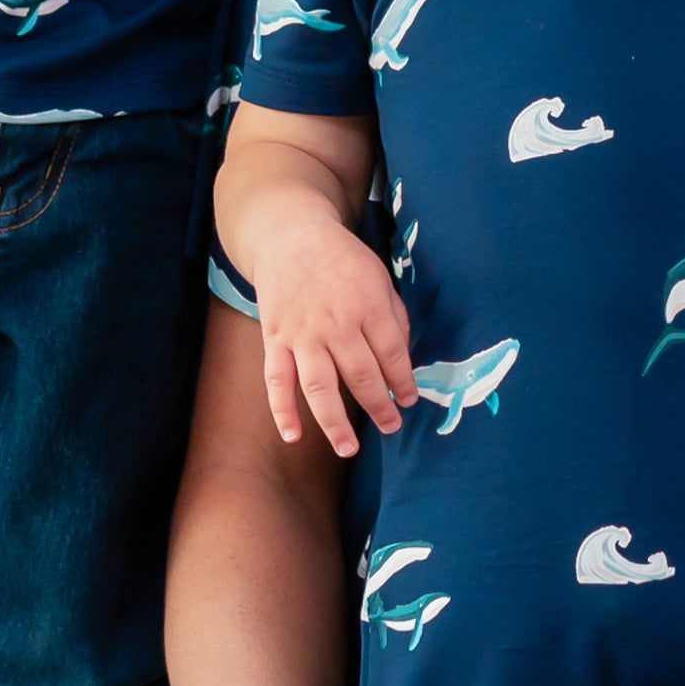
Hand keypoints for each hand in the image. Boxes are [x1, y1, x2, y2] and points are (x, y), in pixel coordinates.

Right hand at [255, 225, 416, 457]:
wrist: (292, 236)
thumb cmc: (343, 261)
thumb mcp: (380, 278)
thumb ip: (394, 318)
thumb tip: (402, 362)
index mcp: (368, 307)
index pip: (392, 355)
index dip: (404, 383)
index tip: (408, 400)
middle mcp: (336, 324)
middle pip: (362, 376)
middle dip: (380, 407)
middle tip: (391, 426)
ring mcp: (303, 334)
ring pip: (320, 387)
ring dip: (335, 423)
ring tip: (348, 448)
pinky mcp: (275, 339)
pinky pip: (277, 380)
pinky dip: (282, 410)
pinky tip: (293, 435)